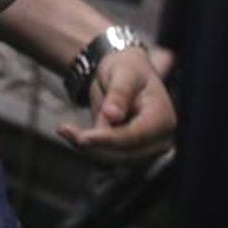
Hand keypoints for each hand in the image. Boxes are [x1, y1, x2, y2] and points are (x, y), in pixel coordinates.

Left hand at [58, 45, 175, 162]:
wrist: (126, 73)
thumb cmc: (129, 68)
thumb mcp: (123, 73)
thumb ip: (119, 94)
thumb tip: (113, 116)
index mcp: (163, 118)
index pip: (135, 136)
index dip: (108, 139)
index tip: (84, 138)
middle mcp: (159, 139)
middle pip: (124, 153)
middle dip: (94, 146)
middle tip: (65, 130)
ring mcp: (146, 149)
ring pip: (113, 158)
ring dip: (87, 148)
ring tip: (65, 129)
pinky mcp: (130, 152)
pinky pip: (107, 155)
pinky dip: (88, 147)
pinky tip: (70, 133)